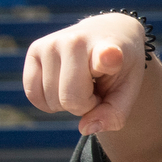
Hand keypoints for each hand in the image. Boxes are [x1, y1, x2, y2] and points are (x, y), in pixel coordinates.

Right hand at [23, 13, 150, 136]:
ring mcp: (52, 43)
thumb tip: (85, 128)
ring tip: (82, 81)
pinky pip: (33, 95)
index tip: (111, 54)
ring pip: (52, 100)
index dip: (106, 58)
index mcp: (110, 48)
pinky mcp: (34, 49)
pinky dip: (48, 102)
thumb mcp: (128, 90)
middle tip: (96, 87)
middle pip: (71, 99)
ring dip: (68, 102)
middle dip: (85, 105)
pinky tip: (63, 86)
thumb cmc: (120, 66)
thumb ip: (114, 114)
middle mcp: (77, 40)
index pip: (105, 55)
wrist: (108, 33)